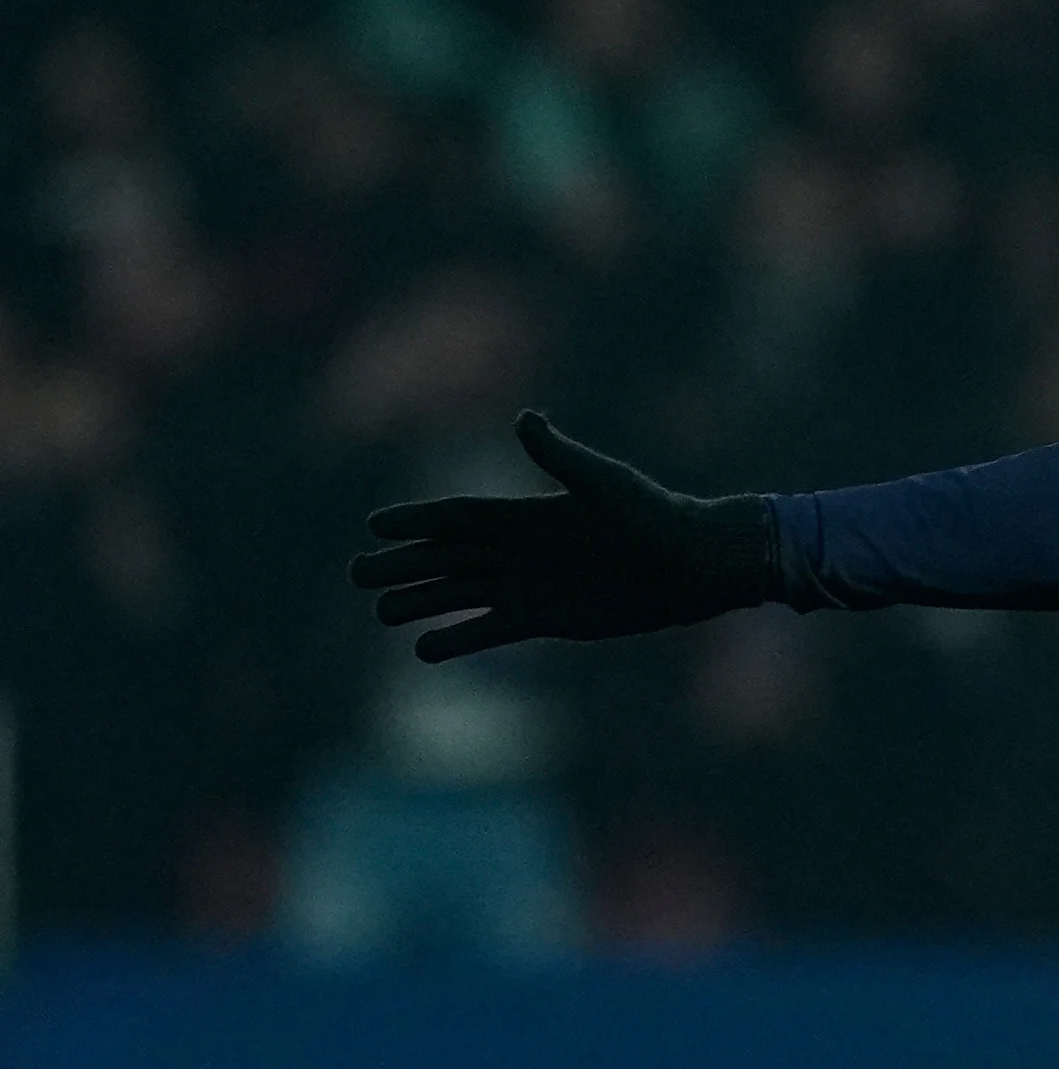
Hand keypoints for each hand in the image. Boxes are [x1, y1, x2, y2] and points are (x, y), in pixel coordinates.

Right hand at [351, 411, 775, 660]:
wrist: (690, 563)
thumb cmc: (653, 514)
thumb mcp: (603, 483)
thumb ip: (558, 456)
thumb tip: (525, 418)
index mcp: (526, 513)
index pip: (457, 516)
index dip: (416, 520)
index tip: (374, 524)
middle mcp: (520, 549)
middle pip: (446, 556)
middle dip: (403, 564)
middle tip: (357, 574)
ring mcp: (529, 585)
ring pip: (459, 593)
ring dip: (421, 601)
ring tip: (380, 612)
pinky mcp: (546, 619)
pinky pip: (490, 630)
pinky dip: (458, 639)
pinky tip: (423, 649)